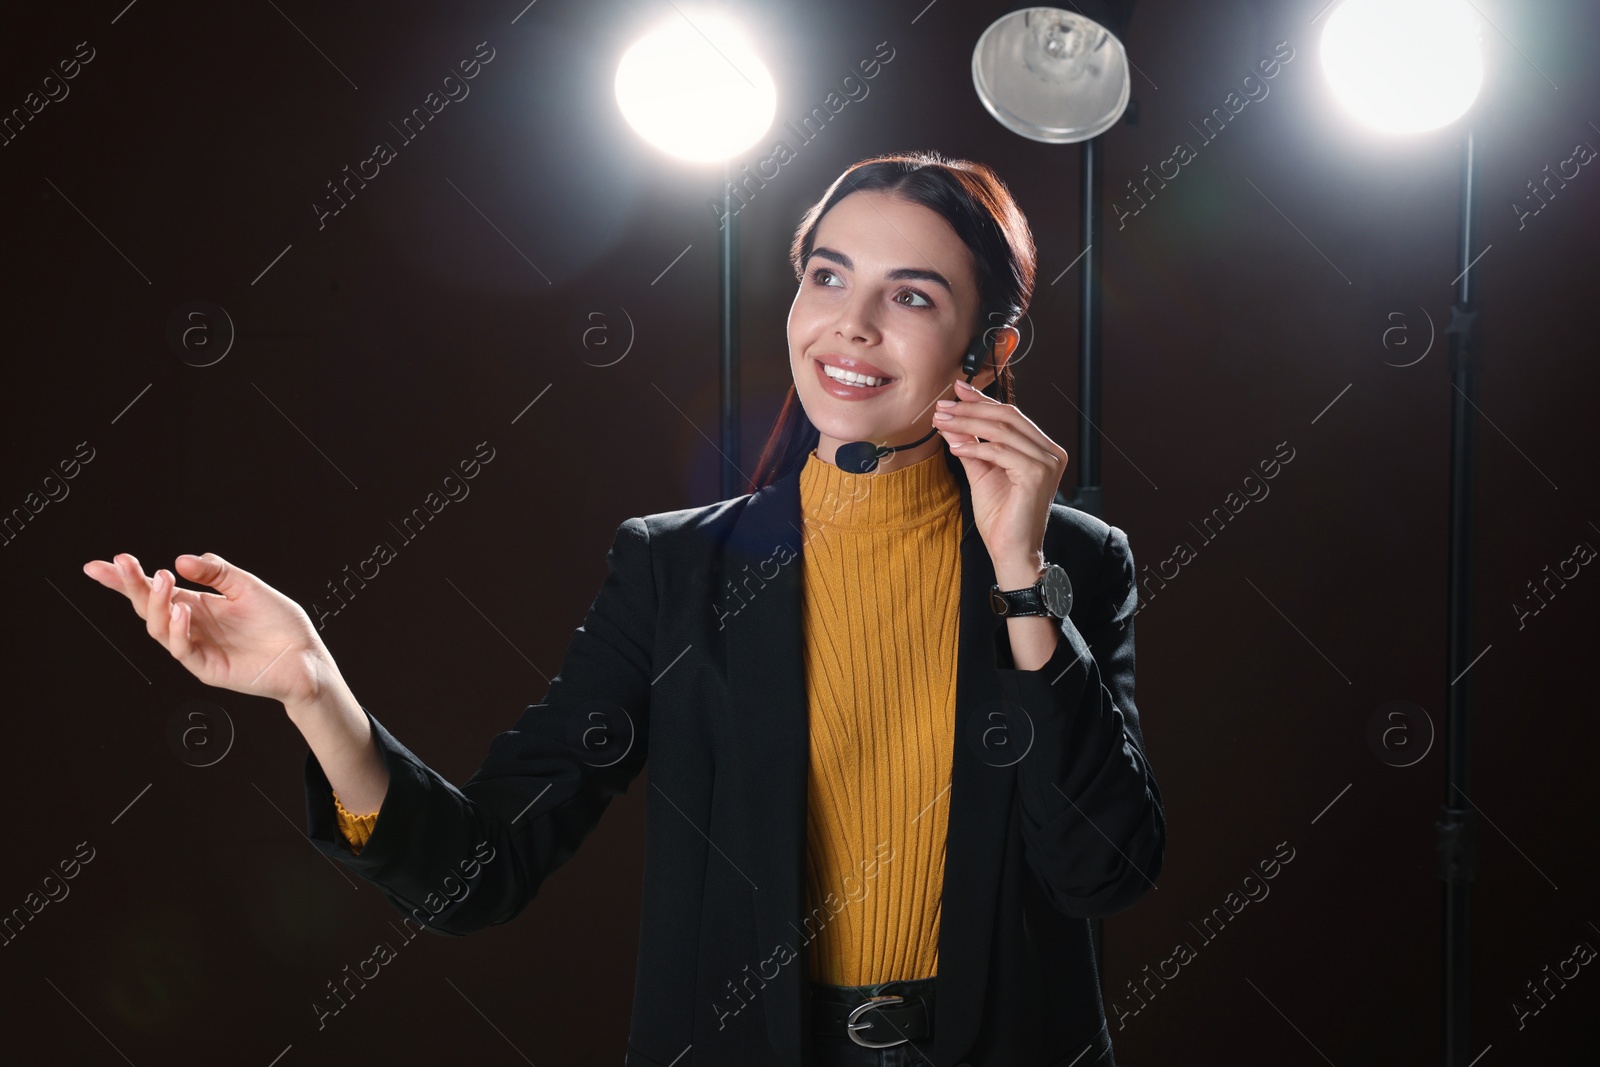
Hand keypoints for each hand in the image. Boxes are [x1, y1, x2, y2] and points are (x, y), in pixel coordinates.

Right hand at [82, 552, 336, 706]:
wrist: (306, 657)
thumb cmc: (281, 624)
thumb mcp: (249, 587)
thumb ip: (217, 572)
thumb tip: (182, 558)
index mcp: (198, 605)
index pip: (154, 590)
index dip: (125, 580)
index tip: (100, 565)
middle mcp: (192, 626)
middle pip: (149, 606)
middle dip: (131, 585)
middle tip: (123, 564)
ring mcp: (197, 648)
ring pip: (159, 628)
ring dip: (156, 603)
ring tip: (161, 580)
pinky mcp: (208, 667)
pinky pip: (182, 650)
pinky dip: (177, 630)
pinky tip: (181, 611)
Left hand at [932, 379, 1069, 575]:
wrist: (1012, 551)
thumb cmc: (1001, 518)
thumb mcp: (982, 472)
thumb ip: (972, 445)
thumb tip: (953, 421)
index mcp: (1043, 449)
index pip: (1011, 415)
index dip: (983, 401)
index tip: (957, 391)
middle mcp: (1051, 453)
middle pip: (1007, 417)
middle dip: (971, 409)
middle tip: (942, 407)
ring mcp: (1047, 463)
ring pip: (1002, 430)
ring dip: (967, 423)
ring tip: (942, 423)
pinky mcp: (1037, 474)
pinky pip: (1000, 451)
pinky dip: (975, 446)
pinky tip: (955, 447)